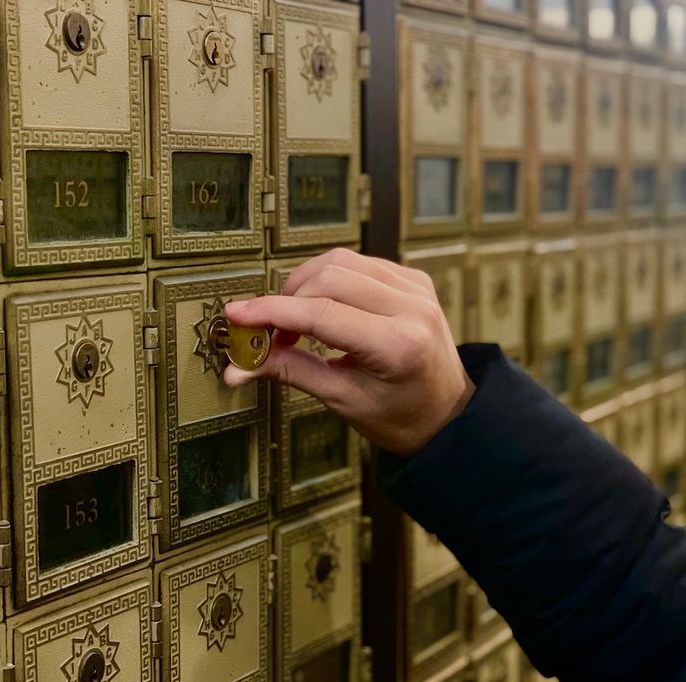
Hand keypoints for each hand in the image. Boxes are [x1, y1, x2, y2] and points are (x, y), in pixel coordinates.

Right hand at [224, 249, 474, 456]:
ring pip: (340, 261)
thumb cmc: (400, 417)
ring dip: (305, 286)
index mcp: (397, 345)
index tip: (237, 316)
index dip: (272, 311)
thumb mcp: (344, 401)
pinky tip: (325, 309)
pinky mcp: (415, 279)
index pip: (322, 314)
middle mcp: (412, 307)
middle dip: (287, 300)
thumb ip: (291, 372)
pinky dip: (331, 280)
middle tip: (270, 335)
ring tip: (296, 324)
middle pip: (328, 277)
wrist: (448, 413)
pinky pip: (359, 263)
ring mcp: (416, 288)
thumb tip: (236, 367)